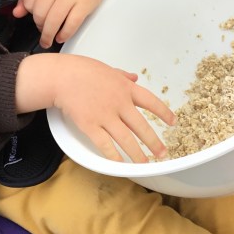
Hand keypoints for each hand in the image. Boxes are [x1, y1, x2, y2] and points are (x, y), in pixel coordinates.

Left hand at [12, 0, 106, 48]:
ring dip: (49, 35)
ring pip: (53, 21)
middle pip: (40, 14)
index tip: (37, 19)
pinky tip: (61, 36)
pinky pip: (70, 25)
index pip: (28, 3)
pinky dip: (64, 35)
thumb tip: (16, 13)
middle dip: (40, 26)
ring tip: (50, 38)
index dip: (31, 15)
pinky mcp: (84, 3)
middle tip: (44, 29)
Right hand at [15, 54, 173, 161]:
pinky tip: (121, 164)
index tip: (173, 122)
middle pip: (142, 127)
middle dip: (154, 142)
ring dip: (138, 154)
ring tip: (145, 164)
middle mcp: (119, 103)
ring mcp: (105, 116)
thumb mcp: (107, 69)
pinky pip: (105, 145)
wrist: (61, 76)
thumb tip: (135, 77)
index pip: (151, 102)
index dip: (164, 113)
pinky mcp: (90, 125)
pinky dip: (114, 156)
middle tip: (163, 153)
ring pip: (126, 139)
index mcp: (125, 88)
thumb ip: (123, 76)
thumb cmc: (81, 70)